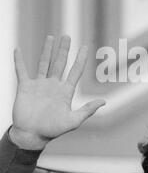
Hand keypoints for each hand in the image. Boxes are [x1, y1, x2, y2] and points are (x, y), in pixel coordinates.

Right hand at [10, 35, 105, 149]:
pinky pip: (21, 71)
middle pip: (60, 63)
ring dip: (47, 50)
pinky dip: (19, 61)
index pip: (75, 71)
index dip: (80, 59)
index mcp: (65, 91)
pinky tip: (18, 50)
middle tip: (67, 36)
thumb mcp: (73, 121)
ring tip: (51, 37)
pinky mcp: (25, 87)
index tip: (85, 47)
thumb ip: (87, 110)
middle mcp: (53, 85)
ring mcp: (39, 85)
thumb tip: (104, 102)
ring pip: (44, 63)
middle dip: (63, 50)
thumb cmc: (52, 131)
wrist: (31, 136)